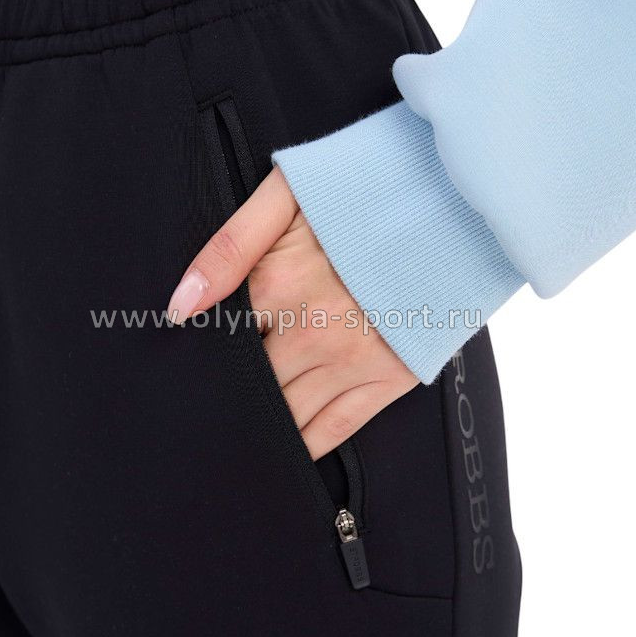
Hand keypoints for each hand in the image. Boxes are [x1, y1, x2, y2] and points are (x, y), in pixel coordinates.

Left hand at [167, 167, 418, 458]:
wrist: (455, 199)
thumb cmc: (367, 188)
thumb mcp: (288, 194)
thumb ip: (229, 247)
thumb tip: (180, 307)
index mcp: (278, 285)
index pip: (219, 342)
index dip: (199, 355)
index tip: (184, 368)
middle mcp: (311, 333)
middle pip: (248, 385)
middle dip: (224, 394)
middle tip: (200, 414)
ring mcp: (352, 361)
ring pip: (284, 416)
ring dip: (258, 425)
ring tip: (233, 436)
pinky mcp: (389, 378)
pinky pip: (333, 429)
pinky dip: (304, 445)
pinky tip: (283, 448)